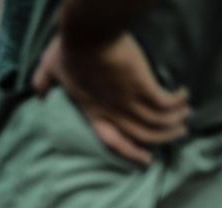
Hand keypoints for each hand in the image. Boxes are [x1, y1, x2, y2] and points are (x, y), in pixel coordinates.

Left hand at [32, 34, 189, 164]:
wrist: (88, 34)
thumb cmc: (69, 50)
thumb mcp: (51, 68)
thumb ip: (43, 82)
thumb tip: (37, 94)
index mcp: (92, 111)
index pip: (112, 141)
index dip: (131, 153)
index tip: (146, 159)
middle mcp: (112, 112)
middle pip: (142, 135)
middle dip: (163, 138)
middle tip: (177, 133)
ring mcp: (128, 101)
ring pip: (157, 122)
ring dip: (173, 121)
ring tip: (184, 115)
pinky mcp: (142, 86)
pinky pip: (164, 103)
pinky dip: (176, 102)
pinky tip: (182, 96)